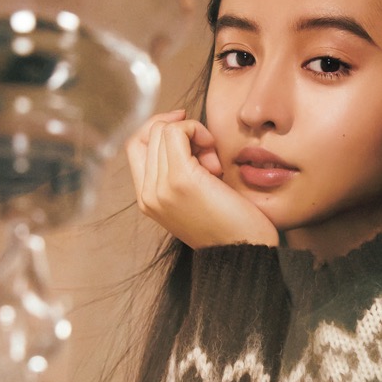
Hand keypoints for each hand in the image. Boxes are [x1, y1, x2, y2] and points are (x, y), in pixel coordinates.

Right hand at [126, 110, 279, 248]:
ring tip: (215, 166)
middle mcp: (147, 195)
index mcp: (147, 200)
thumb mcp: (195, 197)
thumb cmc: (230, 225)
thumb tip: (180, 130)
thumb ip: (178, 172)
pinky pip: (176, 131)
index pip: (137, 145)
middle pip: (151, 134)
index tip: (190, 131)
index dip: (159, 127)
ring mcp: (160, 187)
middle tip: (211, 161)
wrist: (244, 254)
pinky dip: (197, 131)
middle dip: (184, 135)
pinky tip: (215, 158)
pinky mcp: (180, 179)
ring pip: (163, 130)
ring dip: (194, 135)